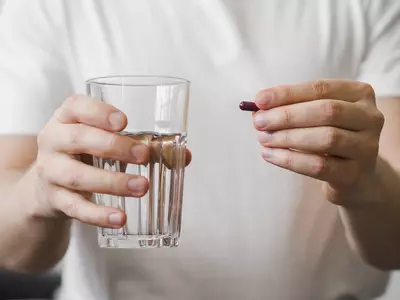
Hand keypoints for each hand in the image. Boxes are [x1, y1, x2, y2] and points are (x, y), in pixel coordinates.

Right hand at [33, 95, 189, 227]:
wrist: (48, 186)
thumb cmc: (86, 155)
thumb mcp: (104, 142)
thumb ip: (143, 145)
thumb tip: (184, 156)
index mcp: (67, 118)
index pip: (76, 106)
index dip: (98, 112)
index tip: (124, 122)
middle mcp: (54, 141)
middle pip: (78, 138)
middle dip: (113, 147)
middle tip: (144, 156)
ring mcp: (50, 171)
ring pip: (78, 176)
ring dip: (113, 182)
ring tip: (142, 187)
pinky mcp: (54, 199)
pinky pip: (76, 208)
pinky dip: (99, 215)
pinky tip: (120, 218)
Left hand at [253, 80, 384, 204]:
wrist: (355, 175)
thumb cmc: (328, 136)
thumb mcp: (314, 116)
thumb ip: (291, 107)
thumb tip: (258, 106)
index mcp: (359, 94)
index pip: (320, 88)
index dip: (287, 93)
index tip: (259, 100)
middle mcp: (370, 118)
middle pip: (326, 112)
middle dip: (287, 116)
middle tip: (259, 122)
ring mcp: (366, 147)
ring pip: (326, 139)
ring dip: (287, 138)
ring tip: (263, 139)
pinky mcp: (355, 174)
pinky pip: (319, 166)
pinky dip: (290, 160)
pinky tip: (269, 155)